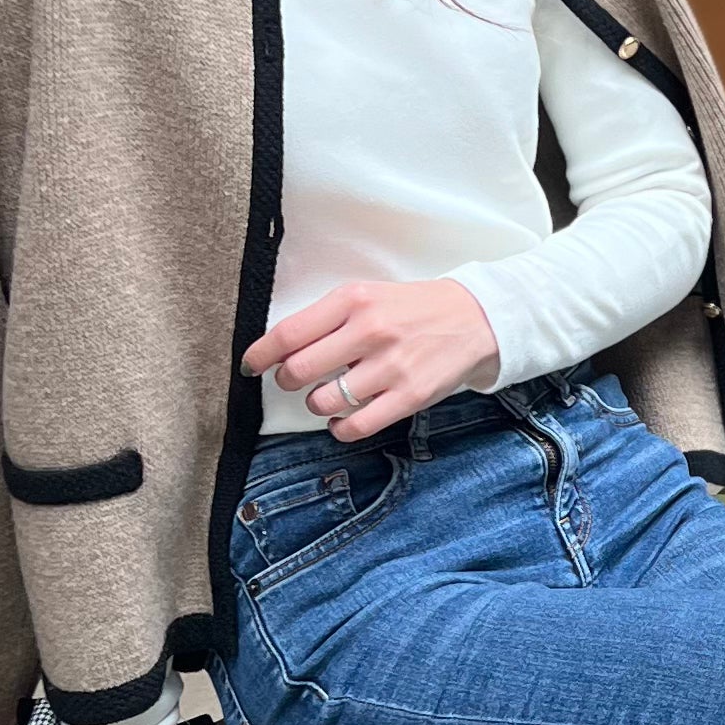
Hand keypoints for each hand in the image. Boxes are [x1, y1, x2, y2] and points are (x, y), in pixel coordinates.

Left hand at [247, 277, 499, 438]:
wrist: (473, 318)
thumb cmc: (412, 309)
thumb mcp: (369, 296)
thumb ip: (328, 319)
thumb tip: (281, 349)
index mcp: (354, 300)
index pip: (289, 332)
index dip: (261, 354)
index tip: (251, 364)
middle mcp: (370, 330)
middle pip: (299, 369)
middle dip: (287, 381)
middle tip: (294, 380)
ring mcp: (391, 365)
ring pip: (324, 400)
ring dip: (316, 403)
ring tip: (326, 396)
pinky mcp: (409, 396)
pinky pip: (356, 426)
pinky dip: (339, 428)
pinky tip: (341, 419)